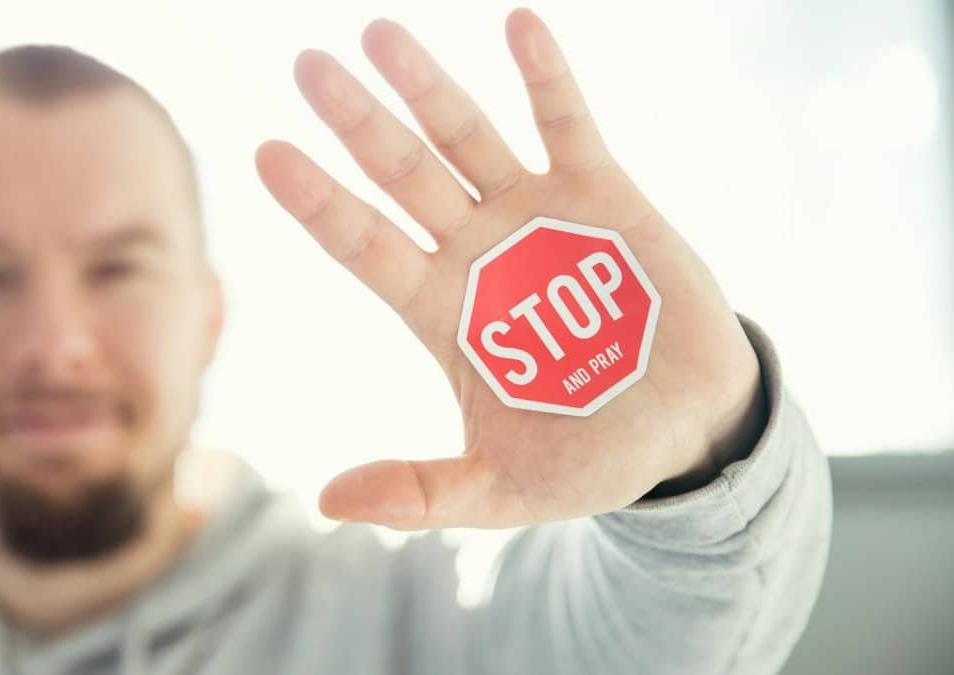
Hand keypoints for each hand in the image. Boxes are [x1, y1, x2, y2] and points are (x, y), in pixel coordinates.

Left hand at [255, 8, 766, 529]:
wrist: (686, 429)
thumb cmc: (589, 456)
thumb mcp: (502, 490)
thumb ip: (421, 491)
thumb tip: (325, 503)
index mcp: (440, 311)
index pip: (364, 246)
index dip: (319, 203)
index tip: (268, 154)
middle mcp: (475, 251)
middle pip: (401, 176)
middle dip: (358, 123)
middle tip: (309, 66)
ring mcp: (534, 216)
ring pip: (466, 138)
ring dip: (427, 87)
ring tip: (379, 34)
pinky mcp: (600, 194)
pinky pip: (567, 124)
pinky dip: (546, 77)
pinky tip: (518, 25)